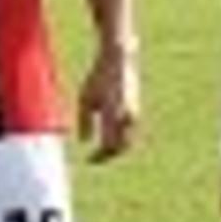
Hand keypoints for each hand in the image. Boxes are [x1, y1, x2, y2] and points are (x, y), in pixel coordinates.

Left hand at [74, 44, 138, 162]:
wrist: (119, 61)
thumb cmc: (98, 78)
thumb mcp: (85, 98)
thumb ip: (85, 121)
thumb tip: (84, 142)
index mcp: (112, 114)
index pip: (108, 145)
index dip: (99, 156)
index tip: (89, 160)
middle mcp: (126, 116)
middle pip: (120, 147)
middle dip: (108, 155)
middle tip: (94, 158)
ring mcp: (134, 114)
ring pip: (128, 141)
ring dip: (115, 149)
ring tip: (100, 152)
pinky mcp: (136, 110)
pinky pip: (130, 132)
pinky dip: (120, 139)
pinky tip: (109, 139)